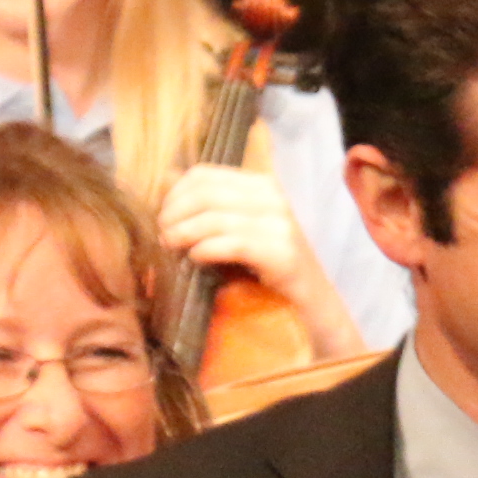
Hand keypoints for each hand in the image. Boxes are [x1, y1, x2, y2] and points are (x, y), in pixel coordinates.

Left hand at [157, 163, 357, 360]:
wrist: (314, 303)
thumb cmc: (270, 267)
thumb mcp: (239, 228)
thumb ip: (209, 205)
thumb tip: (165, 178)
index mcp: (262, 184)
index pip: (204, 175)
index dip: (175, 194)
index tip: (164, 218)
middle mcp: (274, 197)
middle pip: (204, 194)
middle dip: (174, 214)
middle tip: (163, 236)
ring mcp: (280, 225)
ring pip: (214, 217)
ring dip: (183, 233)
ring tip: (171, 248)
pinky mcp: (282, 254)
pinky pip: (232, 244)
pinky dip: (205, 250)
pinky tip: (196, 259)